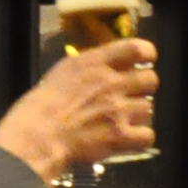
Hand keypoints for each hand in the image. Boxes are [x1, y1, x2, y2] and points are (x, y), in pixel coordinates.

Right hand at [0, 37, 158, 186]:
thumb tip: (114, 64)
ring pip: (148, 108)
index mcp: (94, 64)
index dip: (146, 54)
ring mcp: (118, 110)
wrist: (37, 136)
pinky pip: (147, 136)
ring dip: (137, 115)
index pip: (137, 48)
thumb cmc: (42, 107)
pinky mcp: (120, 135)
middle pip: (151, 80)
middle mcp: (110, 83)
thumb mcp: (65, 71)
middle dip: (143, 88)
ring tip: (119, 119)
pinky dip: (139, 139)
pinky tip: (126, 138)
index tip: (146, 60)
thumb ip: (92, 65)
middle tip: (130, 96)